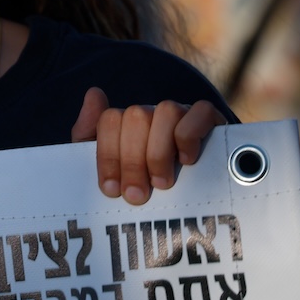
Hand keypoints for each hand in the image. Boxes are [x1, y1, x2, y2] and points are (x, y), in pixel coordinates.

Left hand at [71, 87, 226, 205]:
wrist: (195, 207)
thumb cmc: (145, 185)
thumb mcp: (111, 167)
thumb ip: (88, 133)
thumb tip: (94, 92)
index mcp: (126, 123)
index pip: (109, 119)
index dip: (107, 155)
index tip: (112, 190)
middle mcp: (153, 114)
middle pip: (135, 116)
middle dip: (132, 161)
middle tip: (137, 195)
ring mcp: (182, 114)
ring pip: (166, 111)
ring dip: (159, 152)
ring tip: (161, 183)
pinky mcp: (211, 120)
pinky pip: (200, 111)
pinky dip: (190, 136)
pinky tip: (187, 161)